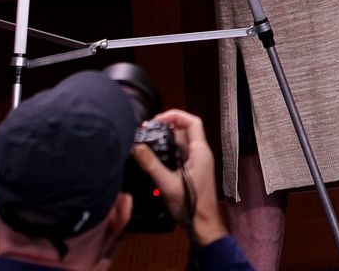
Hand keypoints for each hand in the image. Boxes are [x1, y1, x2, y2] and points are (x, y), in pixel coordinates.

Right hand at [130, 109, 227, 245]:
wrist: (202, 223)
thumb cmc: (191, 205)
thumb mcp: (167, 183)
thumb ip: (151, 164)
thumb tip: (136, 147)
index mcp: (200, 151)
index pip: (192, 122)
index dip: (175, 115)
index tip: (156, 120)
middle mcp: (200, 153)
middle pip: (184, 131)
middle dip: (165, 128)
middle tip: (146, 131)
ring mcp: (196, 162)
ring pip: (180, 143)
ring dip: (165, 140)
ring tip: (146, 142)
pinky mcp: (191, 171)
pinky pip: (178, 155)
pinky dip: (166, 152)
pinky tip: (152, 158)